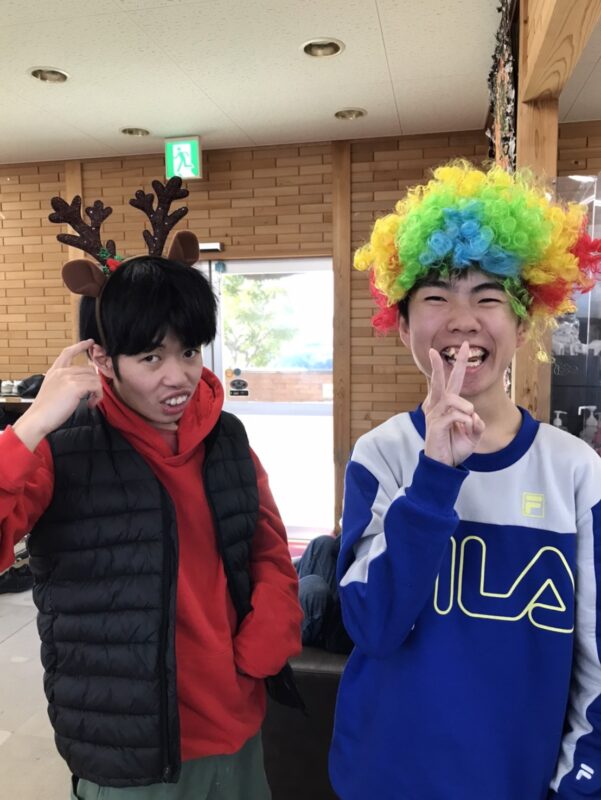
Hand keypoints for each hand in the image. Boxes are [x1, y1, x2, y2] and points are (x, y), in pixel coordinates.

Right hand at [13, 339, 102, 451]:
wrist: (38, 418)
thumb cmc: (46, 409)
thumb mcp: (52, 389)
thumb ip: (64, 383)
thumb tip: (81, 383)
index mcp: (54, 371)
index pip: (68, 352)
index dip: (80, 346)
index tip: (90, 342)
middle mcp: (61, 372)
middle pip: (89, 369)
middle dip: (94, 383)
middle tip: (91, 397)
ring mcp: (68, 378)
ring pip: (94, 378)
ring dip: (96, 392)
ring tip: (90, 402)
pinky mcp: (75, 386)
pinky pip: (96, 387)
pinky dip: (97, 396)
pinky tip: (90, 404)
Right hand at [423, 341, 484, 465]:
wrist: (443, 465)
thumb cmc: (454, 447)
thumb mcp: (472, 434)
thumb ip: (476, 423)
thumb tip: (474, 416)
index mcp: (446, 405)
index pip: (452, 381)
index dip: (459, 364)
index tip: (465, 346)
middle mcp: (437, 407)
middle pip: (438, 382)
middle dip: (437, 365)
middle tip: (433, 350)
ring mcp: (434, 415)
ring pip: (450, 398)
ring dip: (465, 406)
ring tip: (470, 415)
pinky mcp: (435, 425)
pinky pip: (453, 415)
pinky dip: (464, 420)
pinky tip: (466, 427)